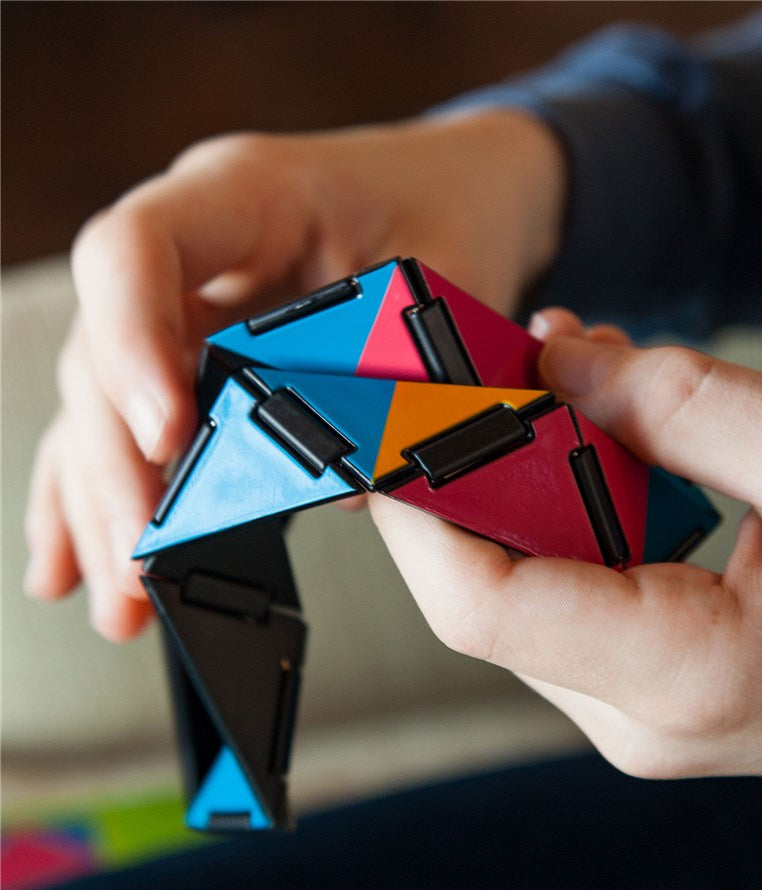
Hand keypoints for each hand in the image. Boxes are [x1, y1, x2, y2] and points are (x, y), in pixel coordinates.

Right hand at [23, 111, 566, 639]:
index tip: (167, 436)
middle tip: (138, 562)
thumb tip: (343, 487)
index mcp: (247, 194)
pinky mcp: (199, 354)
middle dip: (116, 468)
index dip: (134, 341)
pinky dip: (110, 494)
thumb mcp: (448, 276)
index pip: (139, 247)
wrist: (456, 188)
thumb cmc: (451, 211)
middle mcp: (197, 251)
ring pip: (106, 404)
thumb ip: (399, 365)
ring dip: (106, 506)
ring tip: (118, 601)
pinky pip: (136, 424)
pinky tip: (77, 563)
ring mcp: (188, 303)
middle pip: (106, 350)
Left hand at [370, 310, 761, 813]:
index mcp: (680, 671)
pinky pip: (565, 596)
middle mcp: (631, 716)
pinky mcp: (640, 695)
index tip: (399, 409)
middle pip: (484, 585)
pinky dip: (565, 513)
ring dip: (526, 481)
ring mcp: (629, 716)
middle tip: (507, 360)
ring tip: (580, 384)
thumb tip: (557, 365)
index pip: (480, 598)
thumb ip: (684, 403)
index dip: (417, 502)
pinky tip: (609, 445)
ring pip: (519, 585)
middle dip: (473, 466)